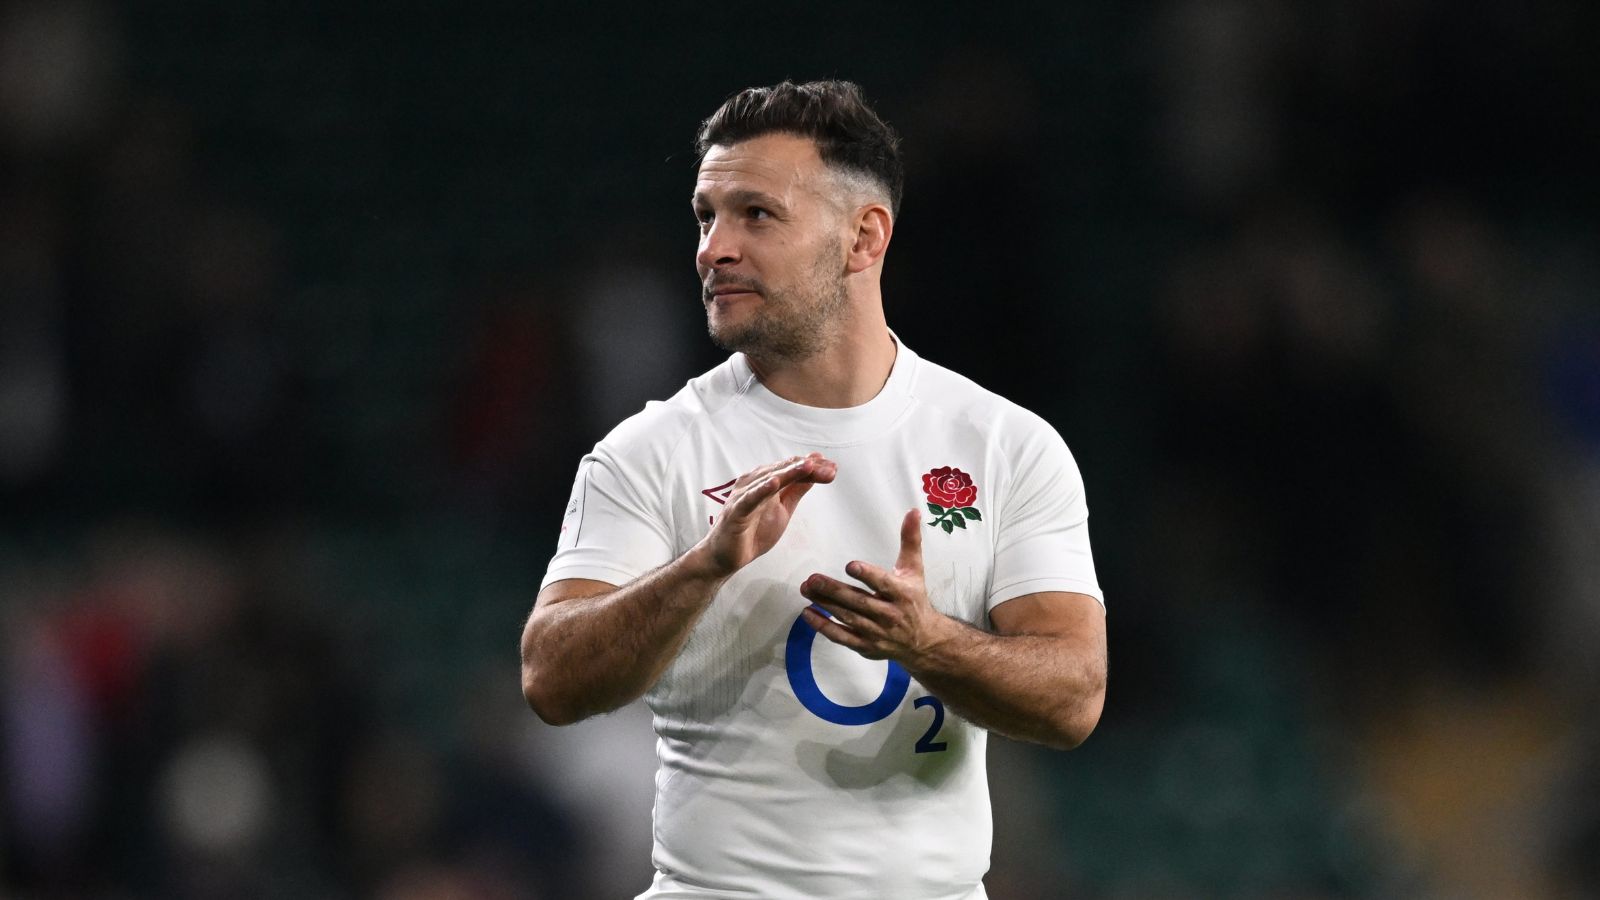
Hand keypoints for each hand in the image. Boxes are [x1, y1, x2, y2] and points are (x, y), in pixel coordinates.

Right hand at [693, 453, 836, 578]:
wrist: (725, 558)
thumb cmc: (753, 531)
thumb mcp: (783, 509)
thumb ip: (797, 489)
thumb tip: (816, 469)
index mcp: (766, 481)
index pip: (792, 469)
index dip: (813, 467)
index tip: (833, 467)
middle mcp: (754, 483)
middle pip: (784, 471)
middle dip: (808, 468)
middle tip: (829, 467)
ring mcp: (743, 496)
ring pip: (768, 480)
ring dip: (789, 472)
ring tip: (808, 465)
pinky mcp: (735, 512)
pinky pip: (749, 499)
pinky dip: (761, 490)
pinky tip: (775, 483)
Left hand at [798, 508, 957, 663]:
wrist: (923, 641)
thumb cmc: (915, 599)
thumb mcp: (914, 569)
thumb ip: (910, 540)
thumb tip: (913, 511)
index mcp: (902, 593)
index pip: (883, 584)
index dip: (867, 575)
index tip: (850, 566)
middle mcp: (890, 614)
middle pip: (859, 602)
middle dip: (834, 590)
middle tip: (813, 579)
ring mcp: (877, 633)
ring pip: (848, 618)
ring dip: (825, 604)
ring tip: (806, 589)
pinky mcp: (866, 646)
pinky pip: (842, 638)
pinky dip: (824, 627)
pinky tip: (808, 613)